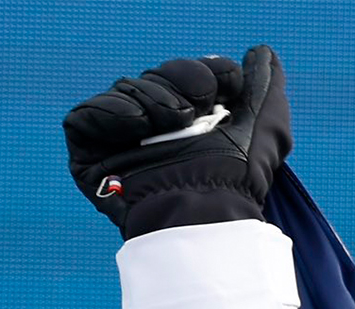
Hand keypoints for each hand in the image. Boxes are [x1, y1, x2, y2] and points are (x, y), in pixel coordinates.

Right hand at [64, 46, 290, 238]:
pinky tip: (138, 125)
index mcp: (194, 119)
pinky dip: (112, 112)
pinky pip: (86, 115)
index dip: (208, 73)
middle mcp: (156, 127)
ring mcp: (121, 141)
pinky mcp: (89, 155)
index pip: (190, 73)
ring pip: (126, 90)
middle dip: (182, 85)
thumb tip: (261, 55)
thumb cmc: (241, 175)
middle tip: (195, 113)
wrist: (208, 207)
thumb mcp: (267, 126)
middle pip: (156, 76)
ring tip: (172, 125)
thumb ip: (264, 85)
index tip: (228, 88)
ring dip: (154, 101)